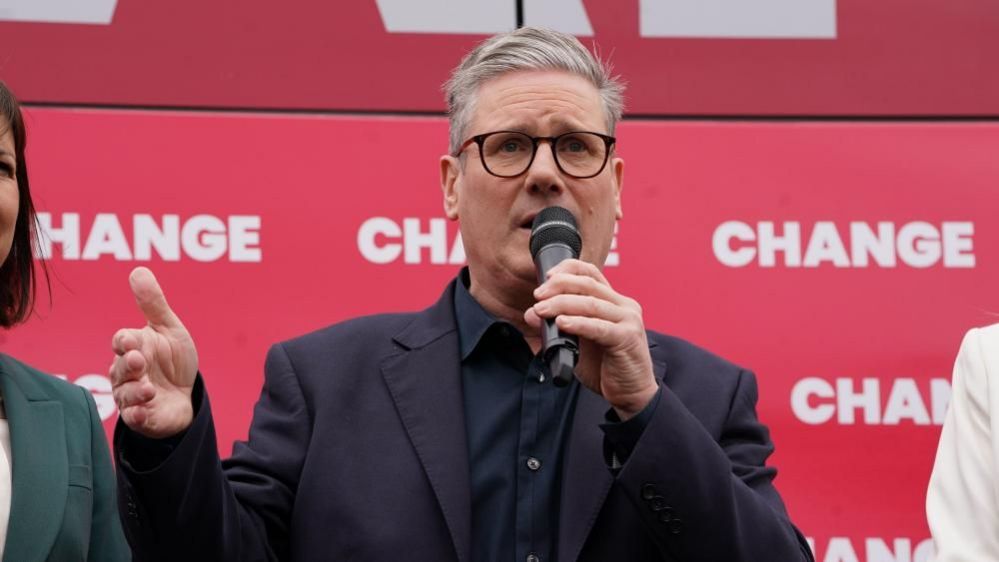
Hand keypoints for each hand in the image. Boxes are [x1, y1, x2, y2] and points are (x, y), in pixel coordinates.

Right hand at [110, 267, 197, 437]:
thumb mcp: (169, 329)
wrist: (185, 395)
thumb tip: (138, 270)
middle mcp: (128, 372)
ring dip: (135, 391)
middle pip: (121, 368)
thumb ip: (153, 304)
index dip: (124, 341)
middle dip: (129, 365)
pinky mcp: (142, 416)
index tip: (130, 340)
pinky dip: (137, 414)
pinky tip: (143, 411)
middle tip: (140, 361)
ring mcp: (132, 395)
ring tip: (149, 389)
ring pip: (124, 394)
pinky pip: (133, 417)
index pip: (122, 342)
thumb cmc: (172, 360)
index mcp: (134, 347)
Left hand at [525, 259, 657, 419]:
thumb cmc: (606, 367)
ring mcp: (628, 320)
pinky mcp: (627, 338)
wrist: (631, 394)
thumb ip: (557, 327)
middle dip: (558, 286)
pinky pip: (598, 327)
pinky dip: (577, 323)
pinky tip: (561, 323)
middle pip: (588, 284)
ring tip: (541, 310)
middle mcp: (624, 306)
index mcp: (614, 302)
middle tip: (538, 295)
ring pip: (591, 303)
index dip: (568, 269)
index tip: (546, 277)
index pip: (591, 273)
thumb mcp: (577, 344)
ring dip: (562, 304)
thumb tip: (531, 313)